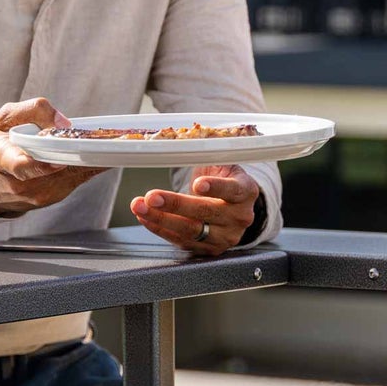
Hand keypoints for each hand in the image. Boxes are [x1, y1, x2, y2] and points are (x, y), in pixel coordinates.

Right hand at [0, 98, 104, 217]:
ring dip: (90, 159)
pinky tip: (97, 153)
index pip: (21, 167)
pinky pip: (76, 180)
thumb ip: (33, 111)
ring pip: (73, 176)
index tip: (59, 161)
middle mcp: (21, 183)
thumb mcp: (5, 119)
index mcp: (2, 159)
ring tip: (105, 142)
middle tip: (102, 140)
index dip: (42, 166)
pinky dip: (88, 166)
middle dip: (80, 155)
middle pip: (58, 171)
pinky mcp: (52, 199)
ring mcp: (38, 194)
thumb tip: (64, 122)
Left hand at [131, 164, 258, 255]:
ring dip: (161, 219)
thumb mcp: (222, 164)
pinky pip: (181, 241)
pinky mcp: (209, 249)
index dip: (215, 187)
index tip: (197, 184)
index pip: (232, 190)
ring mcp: (225, 236)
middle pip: (206, 212)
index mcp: (246, 192)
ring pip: (191, 230)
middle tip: (152, 196)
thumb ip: (207, 155)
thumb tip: (183, 136)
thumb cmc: (224, 180)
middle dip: (176, 204)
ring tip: (140, 206)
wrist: (233, 206)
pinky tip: (145, 216)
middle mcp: (239, 217)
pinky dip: (159, 228)